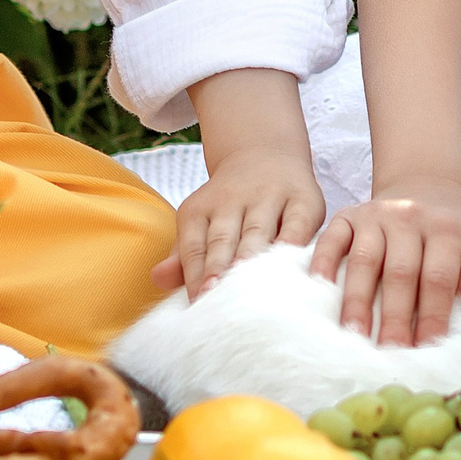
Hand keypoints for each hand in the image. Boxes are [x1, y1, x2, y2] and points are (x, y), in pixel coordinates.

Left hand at [151, 144, 324, 298]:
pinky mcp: (303, 199)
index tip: (197, 304)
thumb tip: (157, 278)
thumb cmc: (230, 207)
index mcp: (200, 207)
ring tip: (247, 291)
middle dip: (217, 270)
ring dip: (250, 260)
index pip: (194, 246)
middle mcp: (233, 198)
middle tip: (215, 299)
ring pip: (257, 232)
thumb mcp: (201, 223)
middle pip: (223, 239)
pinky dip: (292, 245)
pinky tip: (290, 269)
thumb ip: (183, 256)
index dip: (194, 276)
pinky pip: (297, 225)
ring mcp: (269, 196)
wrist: (266, 155)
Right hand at [311, 178, 460, 347]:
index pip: (439, 278)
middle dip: (395, 317)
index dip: (433, 315)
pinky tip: (321, 289)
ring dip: (358, 300)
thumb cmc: (458, 230)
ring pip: (364, 260)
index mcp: (447, 229)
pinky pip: (332, 239)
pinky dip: (323, 262)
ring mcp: (375, 215)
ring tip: (354, 335)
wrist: (426, 187)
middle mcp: (409, 218)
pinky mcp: (349, 215)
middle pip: (400, 273)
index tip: (427, 349)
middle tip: (390, 353)